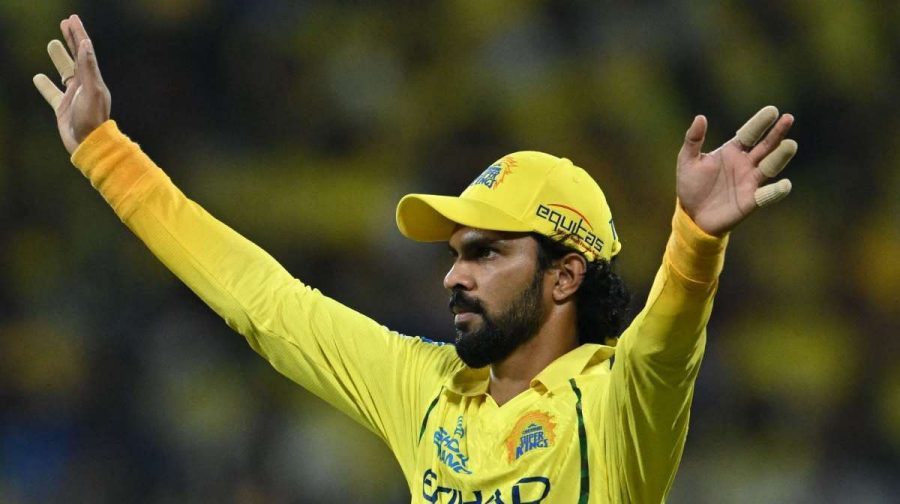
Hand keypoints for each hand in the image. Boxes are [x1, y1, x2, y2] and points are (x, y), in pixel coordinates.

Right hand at [33, 14, 110, 153]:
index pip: (85, 51)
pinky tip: (38, 77)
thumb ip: (88, 68)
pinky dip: (45, 84)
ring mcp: (74, 96)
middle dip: (71, 39)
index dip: (78, 34)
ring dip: (59, 57)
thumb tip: (86, 43)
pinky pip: (52, 93)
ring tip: (51, 44)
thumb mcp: (92, 91)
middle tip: (65, 23)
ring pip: (65, 72)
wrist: (89, 145)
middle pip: (77, 57)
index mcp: (93, 79)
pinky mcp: (63, 108)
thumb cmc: (92, 119)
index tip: (72, 19)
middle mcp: (85, 85)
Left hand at [676, 106, 796, 234]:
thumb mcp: (687, 161)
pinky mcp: (751, 201)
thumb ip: (693, 140)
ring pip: (770, 166)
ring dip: (780, 157)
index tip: (772, 111)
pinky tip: (784, 185)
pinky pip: (767, 195)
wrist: (692, 215)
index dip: (760, 123)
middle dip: (777, 134)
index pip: (749, 134)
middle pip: (765, 146)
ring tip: (790, 145)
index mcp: (732, 151)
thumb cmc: (691, 186)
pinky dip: (776, 191)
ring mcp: (751, 181)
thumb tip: (700, 117)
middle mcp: (746, 164)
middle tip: (788, 119)